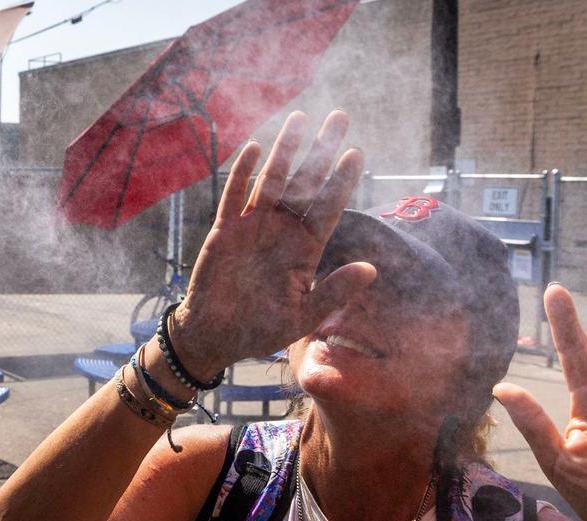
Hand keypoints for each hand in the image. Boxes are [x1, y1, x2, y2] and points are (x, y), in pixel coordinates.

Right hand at [171, 110, 373, 376]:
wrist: (215, 336)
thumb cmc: (261, 328)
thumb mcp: (303, 317)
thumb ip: (334, 292)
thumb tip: (370, 269)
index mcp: (305, 250)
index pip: (328, 208)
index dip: (341, 181)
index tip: (356, 153)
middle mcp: (282, 231)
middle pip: (305, 184)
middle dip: (321, 151)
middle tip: (339, 118)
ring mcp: (254, 227)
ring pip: (273, 181)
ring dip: (286, 151)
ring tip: (300, 119)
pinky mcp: (226, 230)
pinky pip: (235, 196)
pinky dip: (243, 173)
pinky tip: (256, 149)